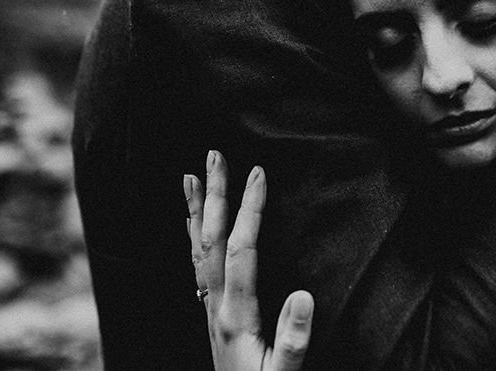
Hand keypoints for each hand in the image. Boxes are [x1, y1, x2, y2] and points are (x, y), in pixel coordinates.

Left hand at [184, 151, 313, 369]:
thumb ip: (292, 340)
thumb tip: (303, 293)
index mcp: (238, 314)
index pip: (241, 249)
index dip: (250, 209)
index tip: (258, 173)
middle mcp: (218, 305)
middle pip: (211, 239)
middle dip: (214, 194)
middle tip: (214, 156)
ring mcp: (212, 307)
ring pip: (199, 248)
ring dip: (197, 208)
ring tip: (192, 175)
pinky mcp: (214, 312)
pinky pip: (198, 264)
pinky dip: (193, 235)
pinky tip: (193, 221)